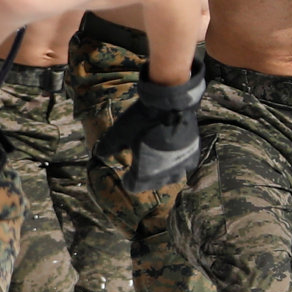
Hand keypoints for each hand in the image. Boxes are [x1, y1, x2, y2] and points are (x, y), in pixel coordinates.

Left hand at [95, 63, 204, 191]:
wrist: (171, 104)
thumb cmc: (142, 121)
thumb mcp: (120, 133)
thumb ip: (109, 146)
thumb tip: (99, 153)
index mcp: (145, 174)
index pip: (134, 186)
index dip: (128, 180)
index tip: (126, 174)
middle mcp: (164, 175)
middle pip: (153, 183)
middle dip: (146, 177)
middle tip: (141, 164)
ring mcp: (181, 165)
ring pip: (172, 176)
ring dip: (164, 172)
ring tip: (158, 161)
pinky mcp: (192, 153)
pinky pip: (186, 165)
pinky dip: (179, 162)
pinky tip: (174, 153)